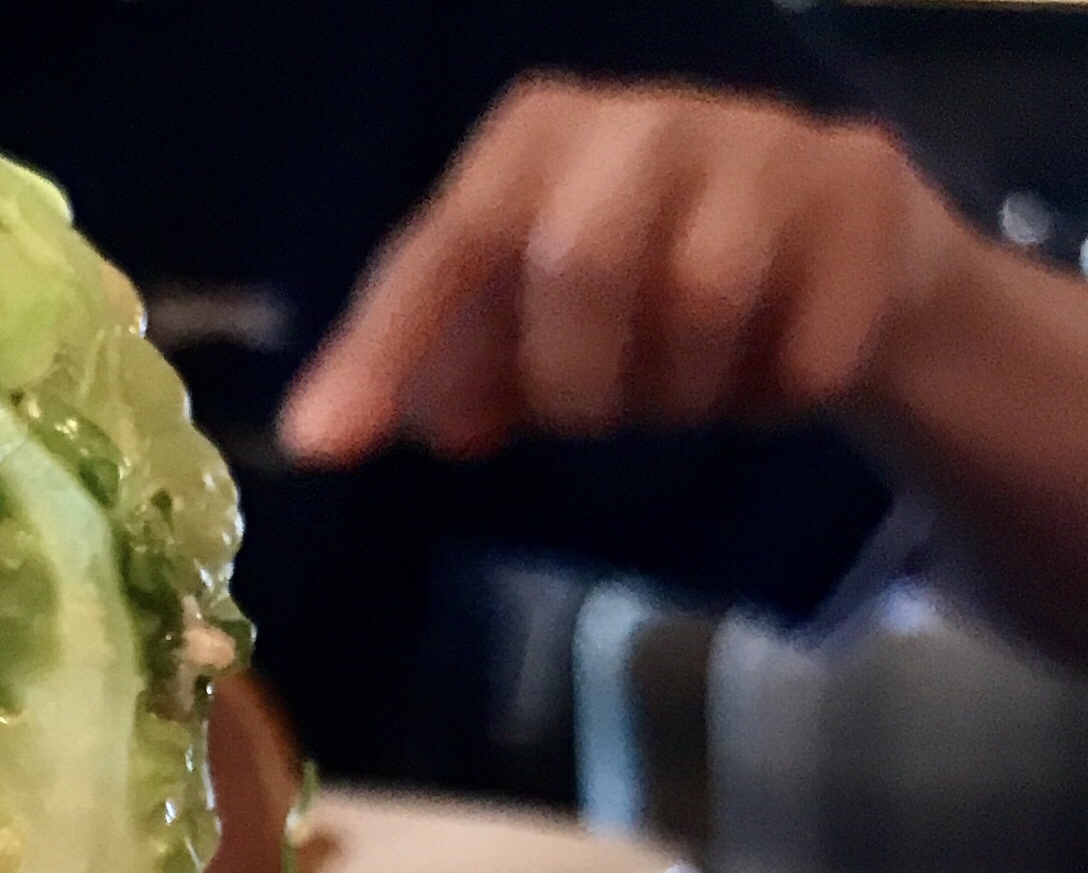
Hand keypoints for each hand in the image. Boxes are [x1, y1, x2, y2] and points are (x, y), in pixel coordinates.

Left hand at [278, 78, 979, 465]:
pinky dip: (773, 393)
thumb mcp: (523, 328)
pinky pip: (805, 340)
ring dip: (678, 392)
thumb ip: (435, 372)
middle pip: (580, 259)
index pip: (446, 244)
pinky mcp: (865, 182)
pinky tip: (769, 372)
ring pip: (702, 296)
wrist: (843, 263)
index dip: (383, 348)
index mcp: (540, 137)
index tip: (318, 447)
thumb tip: (333, 430)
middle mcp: (649, 116)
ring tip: (682, 388)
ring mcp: (766, 138)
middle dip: (574, 379)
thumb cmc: (646, 293)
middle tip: (589, 415)